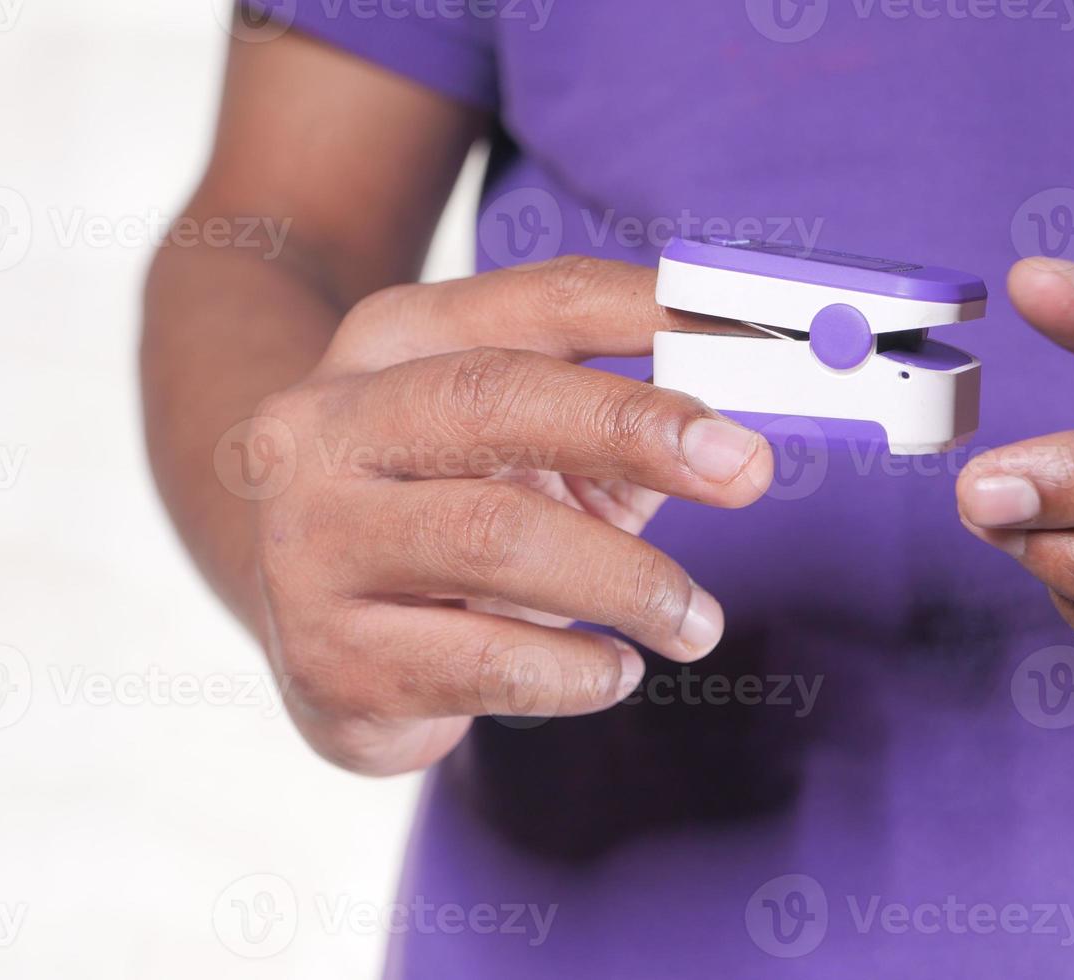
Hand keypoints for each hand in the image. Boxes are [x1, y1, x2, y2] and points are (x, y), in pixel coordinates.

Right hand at [250, 258, 772, 774]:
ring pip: (494, 538)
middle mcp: (325, 428)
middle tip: (746, 469)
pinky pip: (484, 663)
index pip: (538, 301)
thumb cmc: (444, 517)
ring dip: (629, 581)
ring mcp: (312, 544)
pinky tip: (614, 671)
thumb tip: (743, 441)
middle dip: (635, 428)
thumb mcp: (517, 451)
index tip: (766, 343)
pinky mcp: (329, 659)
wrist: (307, 628)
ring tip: (695, 622)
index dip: (656, 316)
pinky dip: (577, 671)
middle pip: (493, 398)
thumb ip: (614, 429)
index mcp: (389, 344)